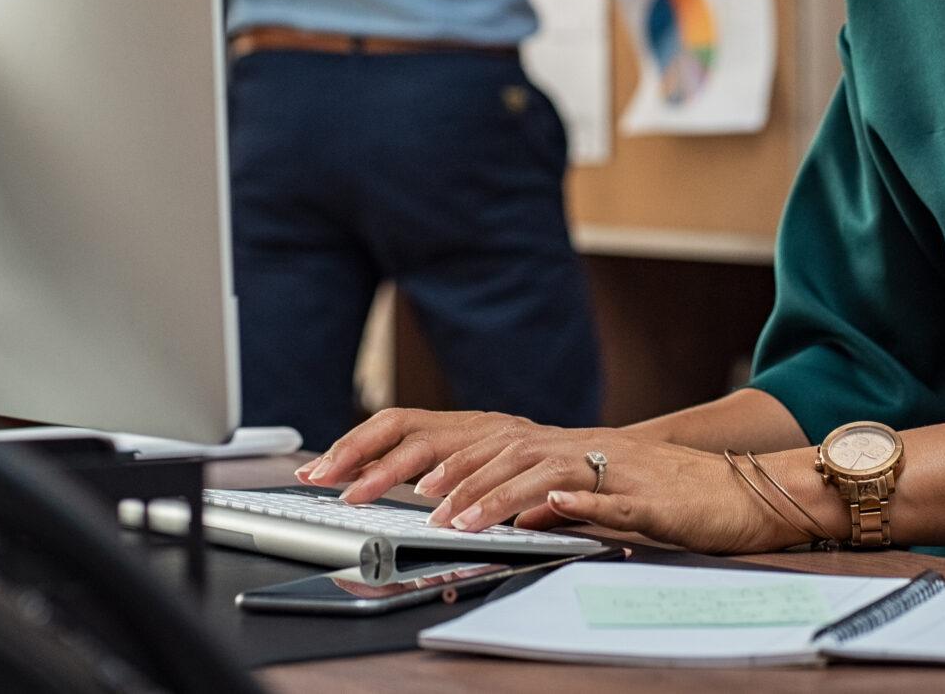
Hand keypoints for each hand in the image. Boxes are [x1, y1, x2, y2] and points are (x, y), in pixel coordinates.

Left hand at [297, 407, 552, 503]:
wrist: (624, 462)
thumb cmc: (550, 473)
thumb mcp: (490, 473)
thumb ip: (448, 480)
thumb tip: (395, 494)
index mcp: (470, 428)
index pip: (402, 424)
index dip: (357, 445)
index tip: (320, 472)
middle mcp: (493, 428)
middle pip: (426, 433)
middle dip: (382, 464)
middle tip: (349, 493)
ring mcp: (526, 442)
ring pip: (476, 456)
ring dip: (443, 487)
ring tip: (415, 512)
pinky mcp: (561, 461)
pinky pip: (523, 481)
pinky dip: (493, 500)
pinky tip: (470, 520)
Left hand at [433, 428, 801, 554]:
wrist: (750, 493)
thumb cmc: (686, 498)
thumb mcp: (617, 501)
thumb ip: (573, 503)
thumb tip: (527, 512)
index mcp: (589, 452)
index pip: (514, 451)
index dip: (468, 465)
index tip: (426, 486)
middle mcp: (602, 452)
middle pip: (522, 456)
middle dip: (469, 480)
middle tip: (429, 505)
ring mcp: (628, 473)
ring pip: (556, 473)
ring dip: (506, 494)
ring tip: (468, 518)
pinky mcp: (656, 499)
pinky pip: (615, 497)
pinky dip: (582, 499)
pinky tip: (553, 502)